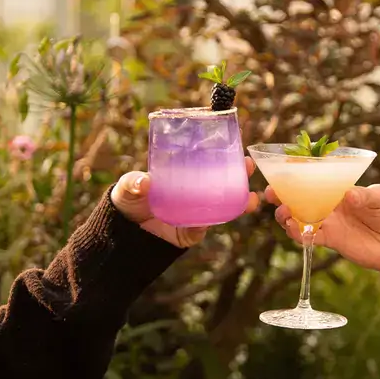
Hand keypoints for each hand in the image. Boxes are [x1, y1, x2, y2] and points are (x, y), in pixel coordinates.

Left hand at [111, 157, 258, 248]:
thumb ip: (133, 182)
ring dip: (239, 204)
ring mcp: (196, 213)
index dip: (224, 155)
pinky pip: (202, 229)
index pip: (208, 163)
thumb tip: (143, 182)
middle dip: (240, 175)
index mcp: (184, 175)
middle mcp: (195, 193)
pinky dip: (205, 225)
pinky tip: (207, 222)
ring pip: (222, 208)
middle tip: (250, 166)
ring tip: (253, 200)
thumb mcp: (127, 186)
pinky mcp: (191, 233)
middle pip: (223, 183)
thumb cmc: (130, 200)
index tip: (237, 146)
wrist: (126, 232)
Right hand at [265, 183, 379, 288]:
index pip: (313, 179)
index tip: (280, 171)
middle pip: (299, 198)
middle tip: (271, 194)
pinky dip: (298, 234)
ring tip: (283, 214)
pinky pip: (308, 237)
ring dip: (286, 215)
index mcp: (338, 189)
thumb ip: (365, 195)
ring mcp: (328, 223)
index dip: (295, 175)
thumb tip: (348, 195)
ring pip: (299, 217)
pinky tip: (293, 230)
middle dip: (282, 195)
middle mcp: (330, 205)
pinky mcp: (330, 240)